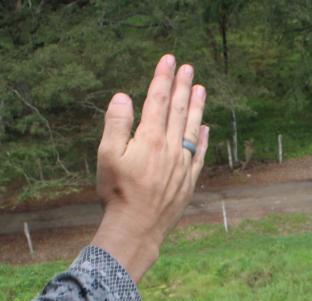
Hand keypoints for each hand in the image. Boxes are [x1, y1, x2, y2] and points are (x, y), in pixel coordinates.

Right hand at [91, 54, 208, 282]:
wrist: (136, 228)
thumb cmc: (117, 193)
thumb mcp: (107, 156)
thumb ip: (116, 124)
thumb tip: (122, 96)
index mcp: (149, 139)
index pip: (158, 100)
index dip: (162, 78)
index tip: (168, 60)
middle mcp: (170, 148)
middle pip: (177, 110)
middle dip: (182, 86)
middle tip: (187, 67)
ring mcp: (182, 165)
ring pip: (191, 128)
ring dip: (196, 107)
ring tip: (200, 88)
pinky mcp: (188, 182)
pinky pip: (198, 155)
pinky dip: (201, 139)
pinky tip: (204, 128)